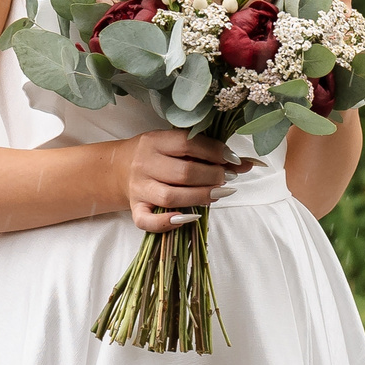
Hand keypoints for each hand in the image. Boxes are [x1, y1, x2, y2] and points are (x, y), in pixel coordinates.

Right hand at [117, 129, 239, 232]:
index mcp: (155, 141)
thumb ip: (208, 152)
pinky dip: (167, 223)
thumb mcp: (176, 145)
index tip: (233, 160)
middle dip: (212, 177)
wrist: (118, 168)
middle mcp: (145, 164)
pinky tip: (189, 218)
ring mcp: (139, 188)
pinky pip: (146, 221)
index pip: (188, 144)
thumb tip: (247, 163)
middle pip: (183, 173)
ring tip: (218, 194)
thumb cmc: (157, 155)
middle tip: (227, 179)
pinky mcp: (134, 209)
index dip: (215, 152)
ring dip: (200, 197)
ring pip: (171, 197)